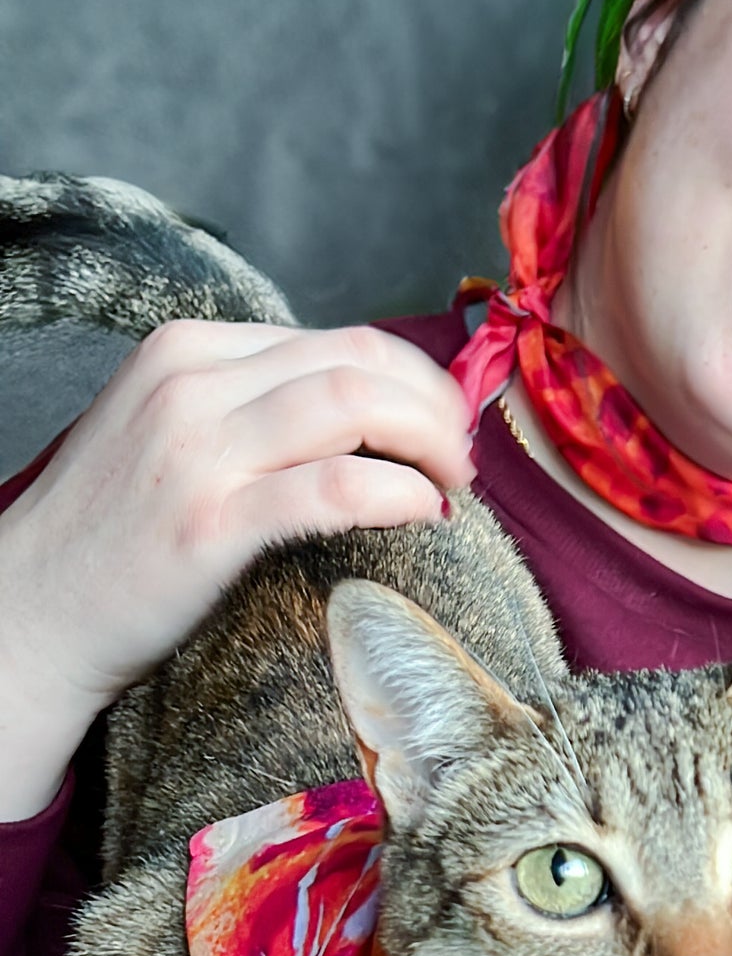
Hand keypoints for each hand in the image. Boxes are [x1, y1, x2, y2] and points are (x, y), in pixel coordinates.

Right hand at [0, 319, 475, 817]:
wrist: (26, 615)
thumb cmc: (109, 535)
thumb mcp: (166, 431)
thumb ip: (249, 406)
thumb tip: (364, 408)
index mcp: (185, 350)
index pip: (336, 340)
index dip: (412, 379)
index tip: (444, 423)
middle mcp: (190, 383)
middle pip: (359, 361)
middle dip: (435, 404)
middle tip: (463, 456)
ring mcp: (198, 451)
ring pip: (356, 405)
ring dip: (429, 442)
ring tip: (453, 483)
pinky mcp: (209, 524)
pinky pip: (338, 487)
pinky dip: (401, 493)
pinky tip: (423, 512)